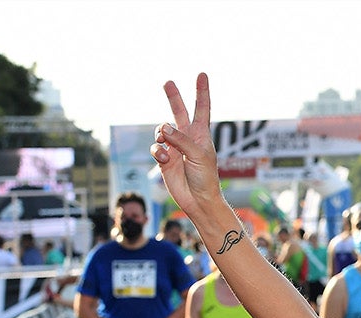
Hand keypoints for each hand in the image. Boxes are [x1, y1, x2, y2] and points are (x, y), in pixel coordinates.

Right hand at [151, 74, 223, 221]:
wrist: (198, 200)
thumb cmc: (205, 178)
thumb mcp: (198, 155)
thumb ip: (181, 139)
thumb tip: (163, 127)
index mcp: (201, 134)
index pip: (202, 108)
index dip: (201, 92)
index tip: (202, 75)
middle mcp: (187, 138)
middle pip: (179, 112)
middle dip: (173, 97)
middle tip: (168, 82)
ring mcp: (174, 147)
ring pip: (161, 130)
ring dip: (162, 136)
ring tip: (166, 147)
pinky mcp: (164, 159)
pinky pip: (155, 148)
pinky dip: (158, 152)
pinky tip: (164, 159)